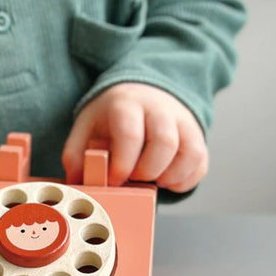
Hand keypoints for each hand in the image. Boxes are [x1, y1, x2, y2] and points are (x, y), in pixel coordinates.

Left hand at [62, 83, 208, 191]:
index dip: (122, 164)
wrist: (142, 92)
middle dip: (147, 171)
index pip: (130, 134)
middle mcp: (159, 108)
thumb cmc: (112, 115)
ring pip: (190, 152)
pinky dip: (185, 180)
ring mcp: (182, 120)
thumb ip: (75, 153)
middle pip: (165, 142)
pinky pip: (200, 162)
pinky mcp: (197, 135)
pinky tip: (166, 181)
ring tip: (150, 181)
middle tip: (133, 179)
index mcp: (127, 103)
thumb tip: (75, 183)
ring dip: (170, 177)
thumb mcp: (86, 126)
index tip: (115, 180)